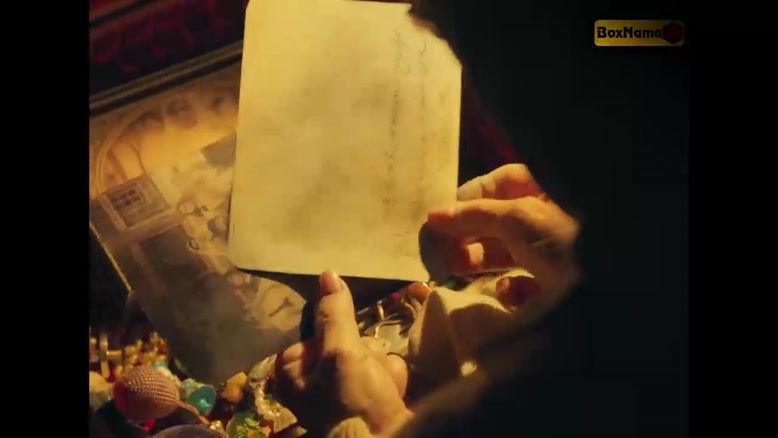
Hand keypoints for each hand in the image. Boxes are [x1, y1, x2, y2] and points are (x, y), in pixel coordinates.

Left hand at [274, 271, 411, 435]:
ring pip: (371, 353)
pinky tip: (389, 396)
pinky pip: (384, 371)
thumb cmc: (352, 403)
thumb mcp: (341, 353)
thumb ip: (335, 314)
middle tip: (365, 373)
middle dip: (366, 352)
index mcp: (292, 369)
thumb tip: (327, 273)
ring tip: (380, 389)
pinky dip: (390, 380)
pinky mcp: (369, 398)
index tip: (347, 346)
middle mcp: (312, 380)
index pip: (319, 327)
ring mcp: (342, 390)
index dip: (338, 333)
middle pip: (349, 338)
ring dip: (381, 366)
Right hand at [427, 164, 579, 294]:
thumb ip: (473, 215)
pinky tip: (508, 292)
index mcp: (544, 189)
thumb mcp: (516, 218)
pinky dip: (511, 289)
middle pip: (496, 221)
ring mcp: (552, 252)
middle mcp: (548, 217)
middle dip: (467, 234)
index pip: (497, 183)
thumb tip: (431, 215)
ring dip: (479, 261)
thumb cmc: (564, 238)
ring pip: (505, 253)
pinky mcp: (554, 286)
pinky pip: (524, 283)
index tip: (438, 218)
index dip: (466, 198)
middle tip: (439, 249)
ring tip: (455, 270)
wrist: (613, 287)